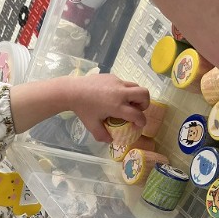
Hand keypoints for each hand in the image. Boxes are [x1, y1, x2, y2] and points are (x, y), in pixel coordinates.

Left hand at [10, 74, 149, 139]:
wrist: (73, 91)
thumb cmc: (83, 109)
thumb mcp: (92, 125)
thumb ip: (102, 135)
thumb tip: (110, 140)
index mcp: (117, 106)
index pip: (137, 114)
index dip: (141, 122)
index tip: (139, 125)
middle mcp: (120, 93)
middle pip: (144, 94)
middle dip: (145, 104)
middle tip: (137, 110)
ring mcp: (117, 83)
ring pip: (136, 86)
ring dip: (137, 96)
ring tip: (128, 103)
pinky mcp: (113, 77)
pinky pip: (125, 83)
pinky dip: (125, 90)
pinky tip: (114, 96)